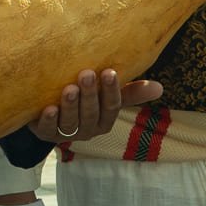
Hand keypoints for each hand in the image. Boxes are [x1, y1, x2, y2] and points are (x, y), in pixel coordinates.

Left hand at [26, 69, 161, 143]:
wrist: (47, 112)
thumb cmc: (84, 101)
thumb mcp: (105, 96)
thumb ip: (129, 93)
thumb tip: (160, 87)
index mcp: (104, 120)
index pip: (111, 107)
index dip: (111, 91)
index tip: (109, 72)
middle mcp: (87, 129)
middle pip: (90, 114)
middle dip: (89, 95)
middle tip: (86, 74)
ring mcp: (66, 133)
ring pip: (70, 122)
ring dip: (70, 105)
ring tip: (69, 88)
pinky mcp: (46, 133)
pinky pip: (48, 129)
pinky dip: (49, 119)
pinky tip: (49, 108)